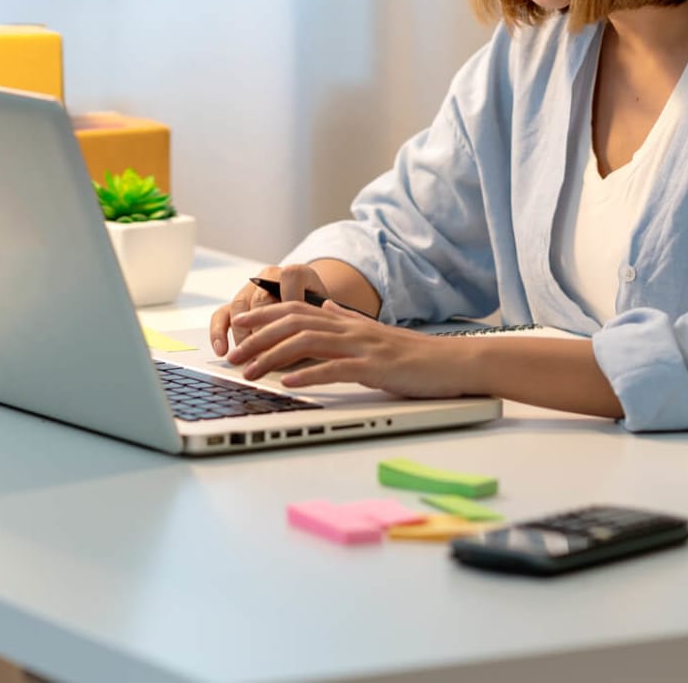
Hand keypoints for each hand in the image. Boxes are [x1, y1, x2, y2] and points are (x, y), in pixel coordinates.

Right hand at [209, 263, 327, 355]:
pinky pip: (221, 314)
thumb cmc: (320, 315)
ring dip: (242, 336)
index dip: (292, 299)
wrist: (310, 307)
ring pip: (239, 306)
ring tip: (248, 359)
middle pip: (261, 298)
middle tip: (266, 355)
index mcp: (298, 272)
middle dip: (263, 330)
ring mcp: (251, 288)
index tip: (294, 326)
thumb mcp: (326, 315)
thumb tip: (302, 345)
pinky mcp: (237, 304)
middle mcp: (271, 276)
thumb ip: (318, 322)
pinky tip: (222, 351)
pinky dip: (219, 333)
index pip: (291, 277)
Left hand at [223, 302, 475, 397]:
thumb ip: (348, 319)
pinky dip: (308, 374)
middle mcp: (351, 328)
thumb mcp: (376, 332)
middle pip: (294, 323)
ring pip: (308, 342)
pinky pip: (335, 368)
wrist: (454, 362)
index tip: (239, 322)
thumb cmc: (416, 354)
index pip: (297, 309)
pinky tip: (288, 382)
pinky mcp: (375, 367)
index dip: (265, 313)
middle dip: (258, 338)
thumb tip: (328, 305)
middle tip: (233, 354)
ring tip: (251, 372)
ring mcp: (362, 346)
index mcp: (349, 322)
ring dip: (274, 357)